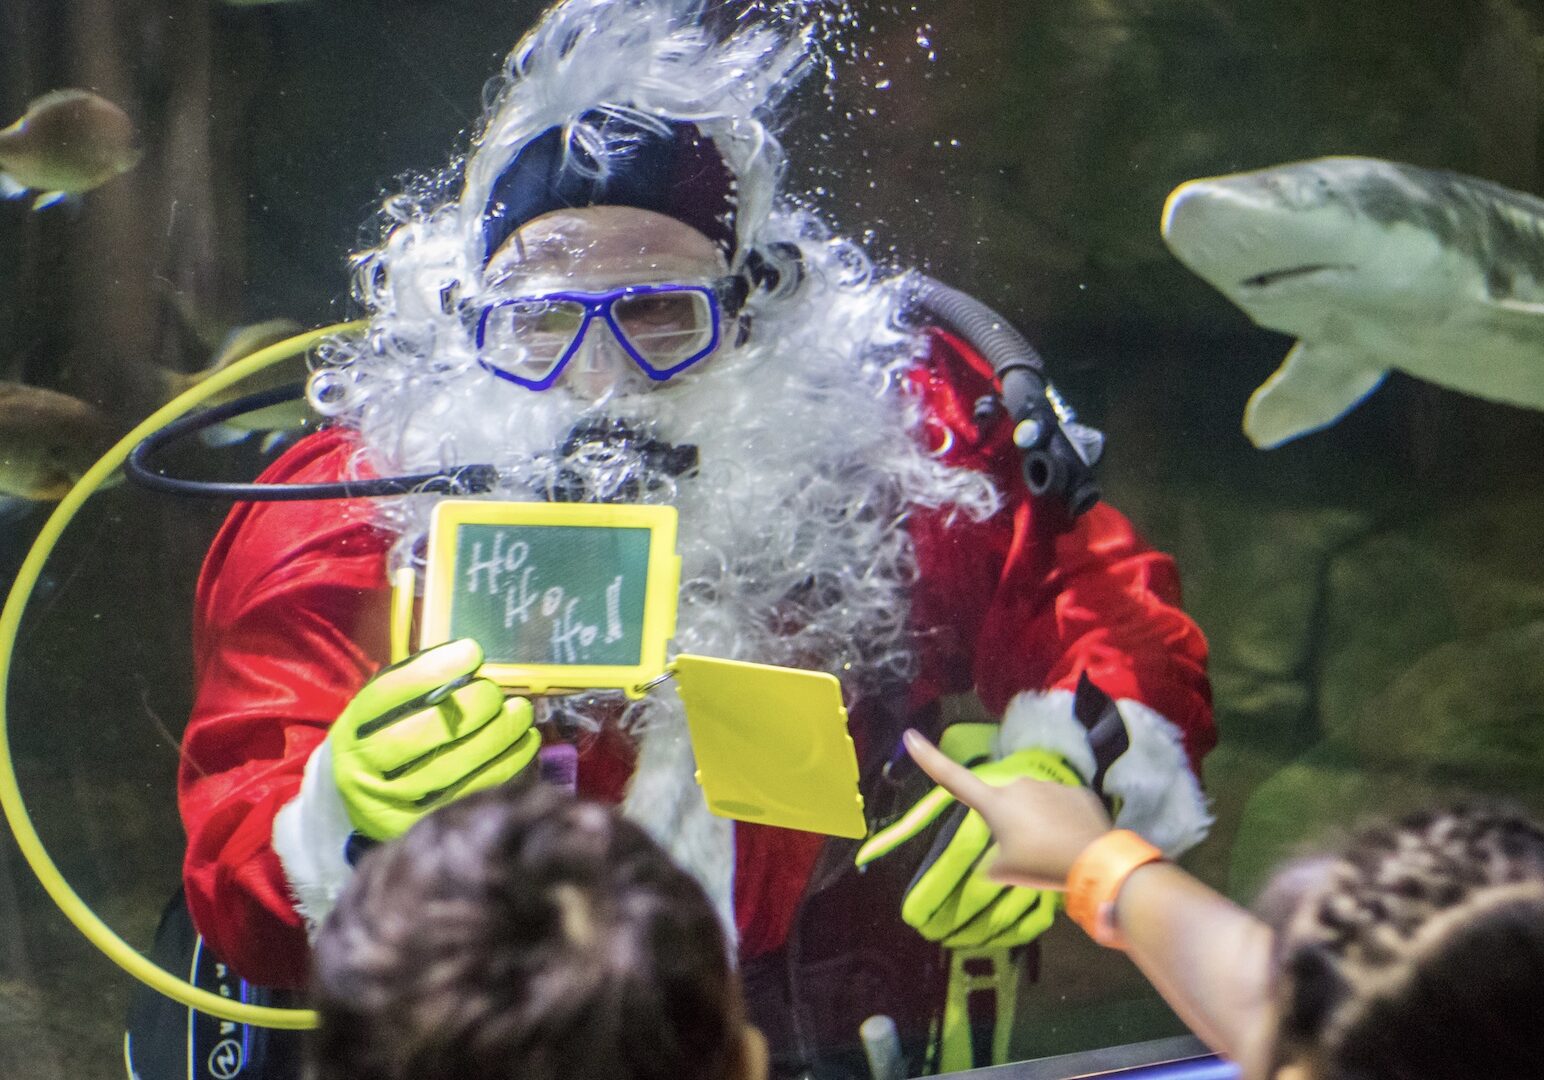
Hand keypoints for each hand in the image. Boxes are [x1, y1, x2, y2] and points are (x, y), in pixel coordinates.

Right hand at [328, 638, 539, 839]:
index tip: (472, 653)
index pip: (390, 693)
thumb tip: (470, 662)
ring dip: (498, 734)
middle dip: (472, 705)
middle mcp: (365, 768)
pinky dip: (507, 764)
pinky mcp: (424, 825)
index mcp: (352, 730)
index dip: (435, 669)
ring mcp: (394, 803)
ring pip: (454, 765)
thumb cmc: (382, 742)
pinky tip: (526, 742)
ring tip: (520, 713)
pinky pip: (474, 791)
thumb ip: (416, 687)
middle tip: (496, 692)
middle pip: (425, 732)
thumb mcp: (382, 713)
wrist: (358, 807)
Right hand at [855, 729, 1089, 947]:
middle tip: (1027, 851)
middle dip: (1011, 821)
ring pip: (1035, 804)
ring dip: (1038, 821)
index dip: (929, 759)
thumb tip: (996, 858)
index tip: (910, 737)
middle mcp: (1018, 785)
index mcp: (994, 802)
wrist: (1094, 860)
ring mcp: (1049, 785)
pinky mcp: (1076, 792)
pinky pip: (1061, 806)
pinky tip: (1072, 841)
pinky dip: (1062, 822)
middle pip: (1005, 803)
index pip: (953, 778)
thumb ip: (993, 860)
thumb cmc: (1040, 864)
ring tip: (1052, 849)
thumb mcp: (1005, 871)